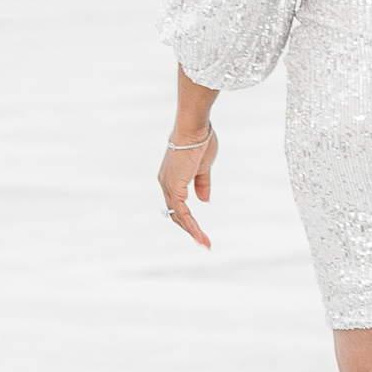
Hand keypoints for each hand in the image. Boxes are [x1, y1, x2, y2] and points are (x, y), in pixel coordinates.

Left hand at [157, 125, 217, 246]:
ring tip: (205, 243)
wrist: (194, 128)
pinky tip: (199, 234)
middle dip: (190, 229)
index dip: (188, 218)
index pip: (178, 204)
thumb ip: (202, 183)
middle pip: (176, 213)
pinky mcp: (174, 187)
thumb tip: (203, 200)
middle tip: (204, 242)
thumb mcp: (204, 167)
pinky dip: (191, 224)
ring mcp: (168, 186)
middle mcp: (166, 183)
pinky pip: (182, 212)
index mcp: (172, 178)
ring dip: (192, 231)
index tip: (200, 230)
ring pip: (178, 216)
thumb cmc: (200, 140)